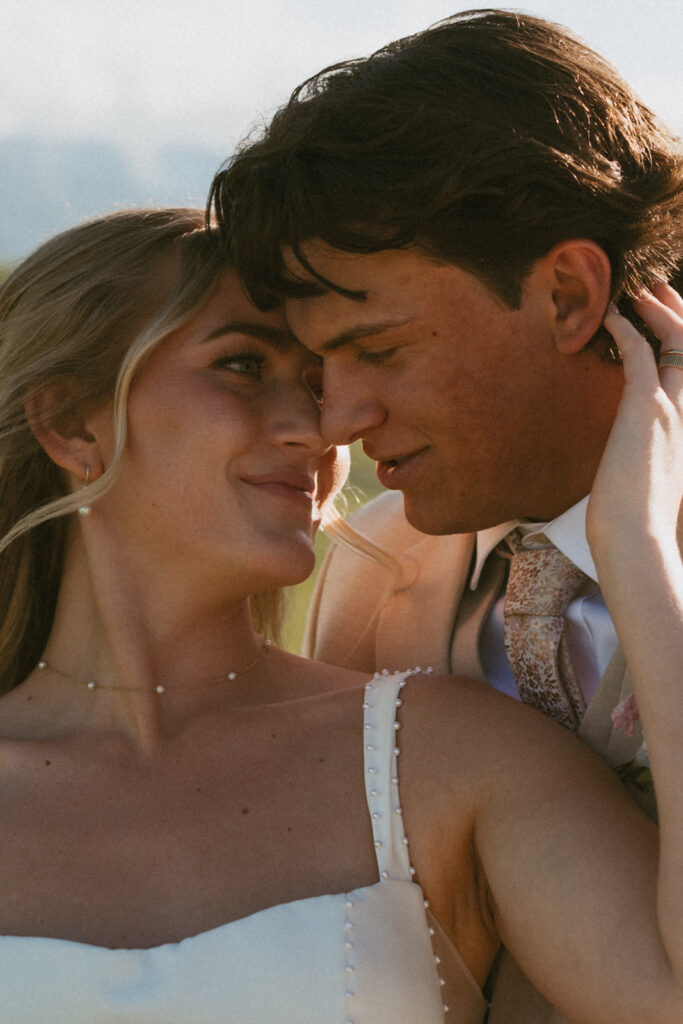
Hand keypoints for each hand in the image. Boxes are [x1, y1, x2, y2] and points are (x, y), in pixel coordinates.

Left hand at [587, 283, 682, 561]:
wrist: (637, 537)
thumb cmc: (636, 519)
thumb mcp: (649, 480)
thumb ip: (648, 455)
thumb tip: (630, 452)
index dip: (680, 342)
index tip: (665, 319)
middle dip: (677, 313)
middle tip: (656, 288)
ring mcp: (673, 409)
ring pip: (674, 343)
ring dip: (657, 311)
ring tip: (637, 290)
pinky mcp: (647, 410)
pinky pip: (640, 356)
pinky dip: (626, 330)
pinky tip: (610, 316)